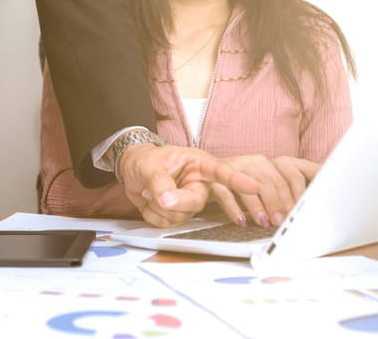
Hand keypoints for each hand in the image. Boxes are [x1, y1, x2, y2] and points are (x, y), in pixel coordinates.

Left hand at [118, 144, 259, 227]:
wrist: (129, 170)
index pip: (220, 172)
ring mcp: (190, 200)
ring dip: (158, 208)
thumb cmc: (143, 160)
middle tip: (150, 193)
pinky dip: (153, 216)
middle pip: (197, 201)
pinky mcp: (180, 213)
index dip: (237, 180)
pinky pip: (169, 224)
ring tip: (148, 192)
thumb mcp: (149, 166)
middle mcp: (198, 183)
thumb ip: (160, 182)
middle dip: (174, 201)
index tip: (254, 186)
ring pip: (181, 216)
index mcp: (197, 164)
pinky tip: (150, 203)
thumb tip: (168, 200)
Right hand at [212, 155, 318, 226]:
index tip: (303, 209)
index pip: (292, 172)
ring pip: (250, 185)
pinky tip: (241, 221)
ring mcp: (234, 169)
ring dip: (259, 207)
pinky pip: (225, 194)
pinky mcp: (214, 179)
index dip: (299, 191)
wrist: (207, 174)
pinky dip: (234, 209)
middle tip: (283, 221)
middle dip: (280, 203)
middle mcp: (254, 162)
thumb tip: (313, 203)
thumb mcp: (269, 184)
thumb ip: (290, 189)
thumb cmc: (245, 183)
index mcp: (271, 162)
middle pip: (272, 180)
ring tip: (265, 222)